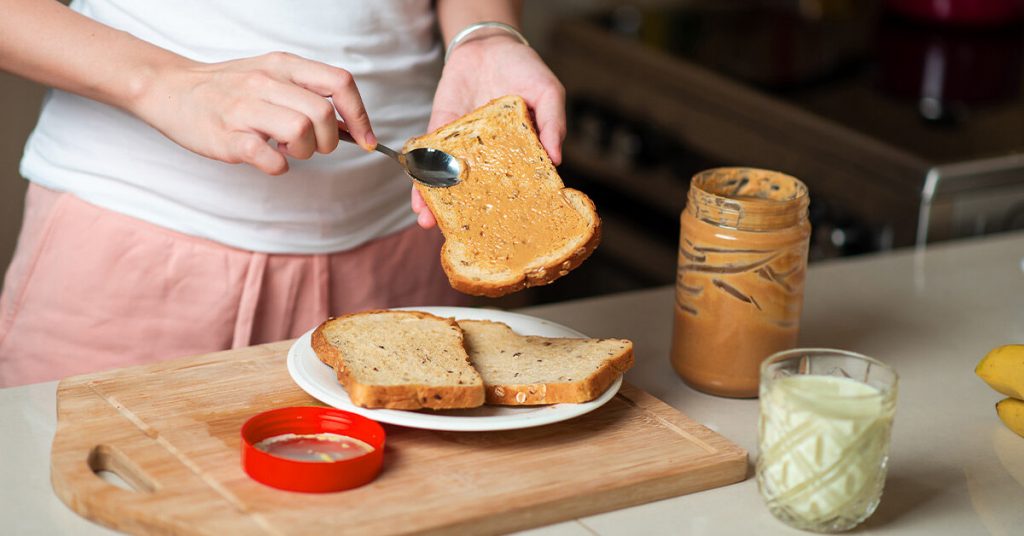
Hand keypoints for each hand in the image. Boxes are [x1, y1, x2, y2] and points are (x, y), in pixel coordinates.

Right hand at [132, 52, 375, 174]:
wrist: (170, 89)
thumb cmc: (228, 88)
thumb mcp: (272, 76)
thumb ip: (309, 94)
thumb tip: (351, 126)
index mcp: (284, 66)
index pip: (340, 83)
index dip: (360, 116)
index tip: (367, 140)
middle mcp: (266, 82)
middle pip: (323, 114)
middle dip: (329, 142)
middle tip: (312, 146)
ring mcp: (244, 109)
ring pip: (300, 132)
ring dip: (304, 152)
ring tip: (286, 149)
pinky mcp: (226, 136)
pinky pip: (268, 157)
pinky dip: (278, 166)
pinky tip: (269, 160)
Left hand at [411, 36, 565, 227]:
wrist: (489, 43)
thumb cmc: (525, 69)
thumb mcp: (549, 93)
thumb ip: (554, 124)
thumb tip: (557, 160)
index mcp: (517, 153)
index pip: (513, 187)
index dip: (507, 210)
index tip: (501, 232)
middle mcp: (488, 156)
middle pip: (476, 192)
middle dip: (465, 215)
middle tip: (457, 236)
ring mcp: (462, 146)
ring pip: (447, 179)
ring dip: (436, 201)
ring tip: (428, 222)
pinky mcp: (439, 130)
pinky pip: (427, 156)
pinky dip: (419, 174)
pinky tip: (415, 192)